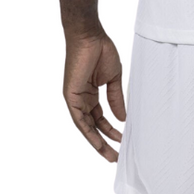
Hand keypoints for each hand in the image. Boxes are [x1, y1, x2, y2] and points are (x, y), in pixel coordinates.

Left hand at [63, 31, 125, 161]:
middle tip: (115, 155)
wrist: (90, 37)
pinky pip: (79, 119)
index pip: (100, 118)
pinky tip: (98, 141)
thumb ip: (116, 99)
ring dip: (97, 142)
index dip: (110, 130)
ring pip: (86, 126)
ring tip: (110, 154)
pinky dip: (88, 131)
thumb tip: (122, 118)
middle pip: (93, 126)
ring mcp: (75, 99)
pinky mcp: (71, 97)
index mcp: (91, 94)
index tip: (122, 140)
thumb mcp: (113, 78)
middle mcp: (82, 99)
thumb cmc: (101, 51)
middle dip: (104, 142)